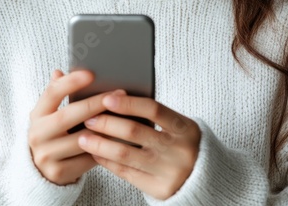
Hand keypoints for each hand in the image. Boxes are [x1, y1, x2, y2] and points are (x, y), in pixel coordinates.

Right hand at [28, 69, 124, 184]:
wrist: (41, 170)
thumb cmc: (54, 134)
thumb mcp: (50, 114)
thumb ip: (56, 94)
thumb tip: (60, 72)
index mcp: (36, 115)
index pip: (52, 94)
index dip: (71, 83)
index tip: (91, 73)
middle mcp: (37, 135)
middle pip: (68, 115)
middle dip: (95, 104)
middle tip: (119, 94)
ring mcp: (46, 156)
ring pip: (82, 139)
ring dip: (105, 127)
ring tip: (126, 116)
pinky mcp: (59, 172)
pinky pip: (88, 158)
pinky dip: (106, 148)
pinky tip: (121, 138)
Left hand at [78, 92, 200, 199]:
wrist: (204, 179)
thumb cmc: (181, 144)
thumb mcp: (178, 127)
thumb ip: (154, 116)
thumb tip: (115, 99)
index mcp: (185, 128)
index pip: (153, 109)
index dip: (128, 103)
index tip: (107, 98)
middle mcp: (179, 149)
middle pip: (135, 132)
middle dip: (107, 123)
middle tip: (88, 118)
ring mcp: (169, 171)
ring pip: (126, 154)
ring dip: (100, 143)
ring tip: (83, 137)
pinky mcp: (159, 189)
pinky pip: (126, 173)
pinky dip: (107, 161)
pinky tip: (96, 153)